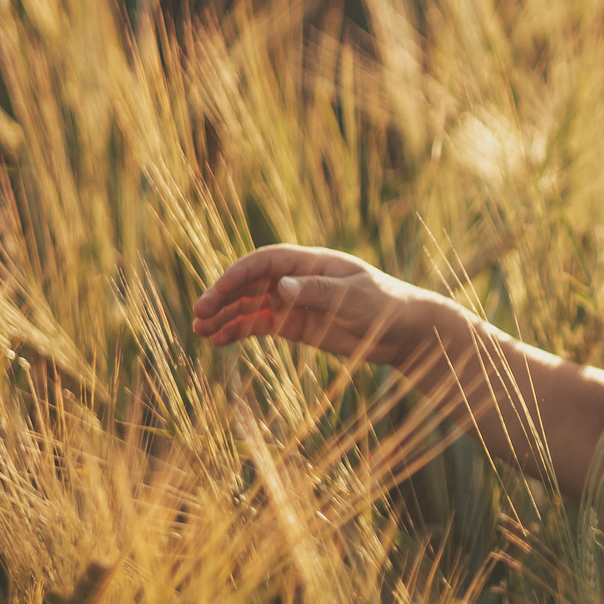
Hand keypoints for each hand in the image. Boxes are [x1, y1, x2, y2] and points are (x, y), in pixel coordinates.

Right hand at [189, 245, 444, 362]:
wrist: (404, 331)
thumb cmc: (384, 305)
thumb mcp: (353, 297)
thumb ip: (316, 291)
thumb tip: (280, 286)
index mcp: (310, 263)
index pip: (264, 262)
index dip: (237, 275)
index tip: (216, 293)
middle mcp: (297, 278)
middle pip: (250, 283)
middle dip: (223, 297)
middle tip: (199, 315)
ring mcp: (294, 301)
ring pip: (250, 305)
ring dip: (225, 316)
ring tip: (200, 332)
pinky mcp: (295, 324)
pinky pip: (260, 324)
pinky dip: (239, 331)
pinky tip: (219, 341)